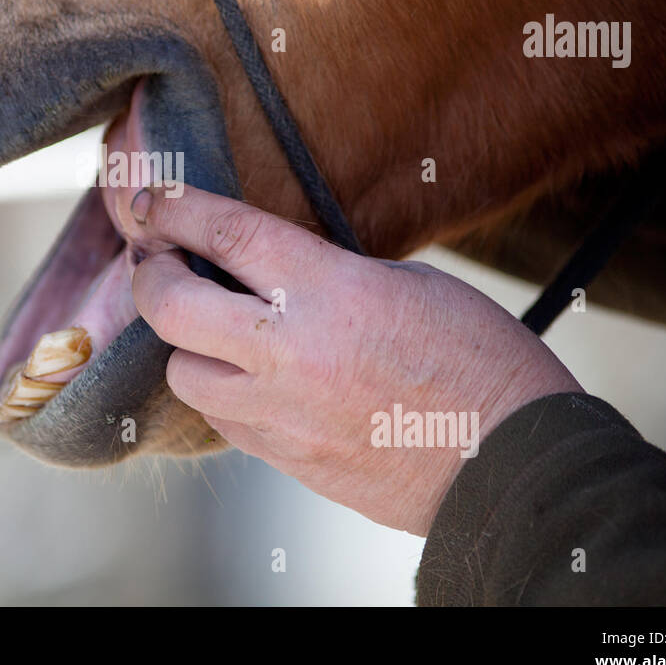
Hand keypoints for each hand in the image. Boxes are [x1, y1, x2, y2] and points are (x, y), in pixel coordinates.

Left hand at [112, 182, 581, 534]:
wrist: (513, 466)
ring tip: (215, 330)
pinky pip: (222, 420)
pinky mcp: (286, 459)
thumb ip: (329, 275)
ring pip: (183, 373)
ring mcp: (283, 414)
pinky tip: (248, 378)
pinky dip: (221, 393)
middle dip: (151, 275)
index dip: (176, 208)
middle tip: (158, 261)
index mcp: (331, 291)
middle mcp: (291, 351)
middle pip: (170, 307)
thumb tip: (268, 270)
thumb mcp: (409, 285)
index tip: (154, 199)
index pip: (226, 233)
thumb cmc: (481, 364)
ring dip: (187, 345)